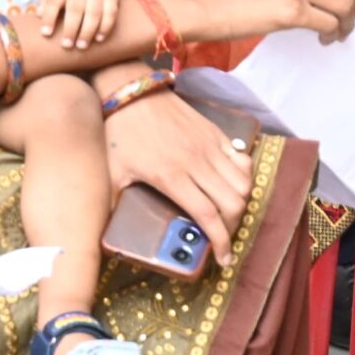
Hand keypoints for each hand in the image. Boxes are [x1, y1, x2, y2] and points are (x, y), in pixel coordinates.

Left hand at [36, 0, 129, 47]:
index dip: (49, 17)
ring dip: (88, 31)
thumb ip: (47, 1)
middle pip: (75, 9)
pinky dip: (106, 27)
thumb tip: (39, 15)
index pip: (54, 1)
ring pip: (94, 13)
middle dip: (71, 29)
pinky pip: (111, 13)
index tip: (45, 34)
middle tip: (66, 46)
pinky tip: (99, 39)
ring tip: (81, 46)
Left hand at [102, 93, 252, 265]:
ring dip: (240, 203)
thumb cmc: (121, 135)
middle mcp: (197, 163)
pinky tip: (233, 185)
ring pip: (243, 183)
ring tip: (228, 213)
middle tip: (223, 237)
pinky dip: (244, 177)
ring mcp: (210, 146)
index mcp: (172, 178)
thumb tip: (110, 236)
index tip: (224, 260)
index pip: (208, 216)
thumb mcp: (115, 175)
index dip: (220, 242)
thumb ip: (118, 206)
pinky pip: (242, 160)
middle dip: (233, 227)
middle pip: (233, 203)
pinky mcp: (215, 133)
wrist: (133, 94)